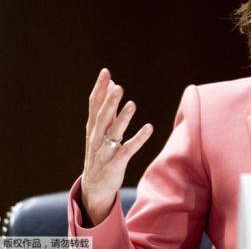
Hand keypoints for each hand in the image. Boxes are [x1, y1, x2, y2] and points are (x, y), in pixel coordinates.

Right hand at [81, 68, 153, 224]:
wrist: (94, 187)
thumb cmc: (99, 152)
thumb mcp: (100, 130)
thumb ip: (106, 108)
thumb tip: (112, 84)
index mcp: (93, 127)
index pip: (94, 105)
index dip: (99, 88)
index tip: (105, 72)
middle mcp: (96, 138)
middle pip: (102, 117)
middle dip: (109, 102)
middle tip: (118, 87)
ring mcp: (105, 151)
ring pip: (113, 133)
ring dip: (123, 118)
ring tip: (132, 104)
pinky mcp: (116, 163)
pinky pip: (128, 150)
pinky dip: (138, 139)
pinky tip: (149, 128)